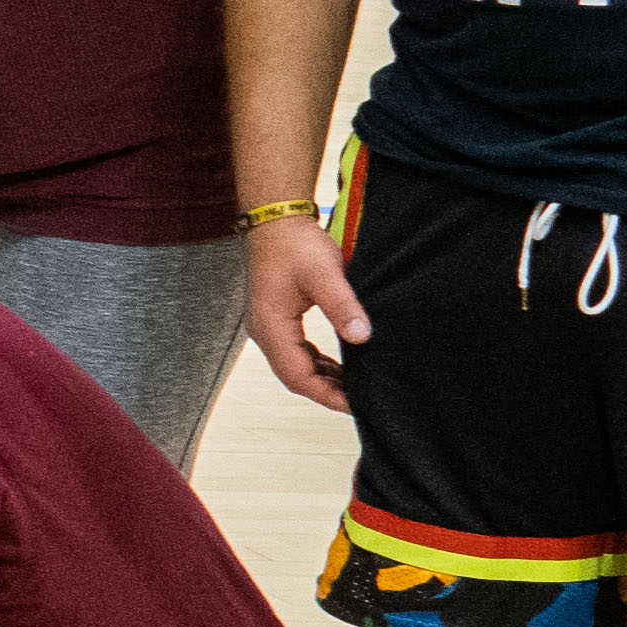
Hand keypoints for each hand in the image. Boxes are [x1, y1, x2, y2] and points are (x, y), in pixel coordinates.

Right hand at [243, 211, 367, 404]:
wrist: (274, 221)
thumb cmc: (295, 244)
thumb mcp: (324, 275)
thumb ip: (343, 307)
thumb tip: (362, 336)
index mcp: (271, 327)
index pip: (298, 377)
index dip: (327, 395)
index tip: (356, 405)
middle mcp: (264, 332)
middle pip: (294, 377)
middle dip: (326, 392)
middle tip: (360, 400)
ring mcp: (268, 326)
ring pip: (294, 366)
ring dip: (322, 378)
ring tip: (353, 386)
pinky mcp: (275, 318)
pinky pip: (295, 352)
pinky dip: (316, 363)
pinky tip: (337, 364)